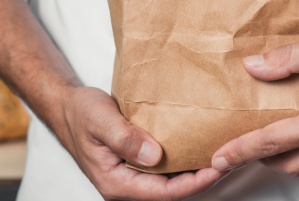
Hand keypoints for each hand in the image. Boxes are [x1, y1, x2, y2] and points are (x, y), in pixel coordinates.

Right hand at [60, 86, 226, 199]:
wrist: (68, 106)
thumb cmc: (80, 113)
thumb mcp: (99, 121)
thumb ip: (124, 139)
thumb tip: (154, 156)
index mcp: (116, 182)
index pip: (164, 192)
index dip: (194, 183)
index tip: (217, 167)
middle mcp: (127, 183)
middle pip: (172, 189)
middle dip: (202, 178)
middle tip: (229, 159)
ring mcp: (132, 173)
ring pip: (170, 178)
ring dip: (195, 168)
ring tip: (220, 152)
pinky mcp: (137, 160)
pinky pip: (165, 165)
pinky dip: (183, 156)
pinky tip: (198, 143)